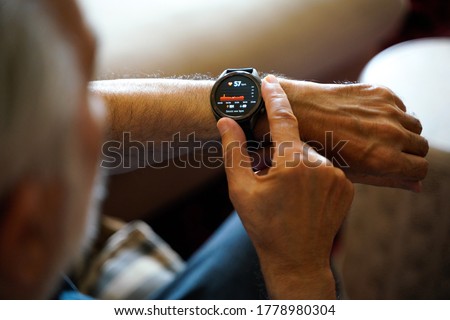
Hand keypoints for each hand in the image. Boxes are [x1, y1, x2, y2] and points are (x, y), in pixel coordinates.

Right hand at [217, 75, 353, 298]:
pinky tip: (302, 197)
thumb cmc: (264, 225)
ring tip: (284, 192)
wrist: (296, 259)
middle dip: (279, 152)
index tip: (269, 81)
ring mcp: (337, 176)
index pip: (283, 117)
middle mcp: (320, 164)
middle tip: (266, 174)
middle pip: (294, 142)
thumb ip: (234, 151)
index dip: (274, 96)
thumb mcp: (241, 188)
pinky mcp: (348, 187)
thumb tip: (226, 121)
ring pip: (311, 156)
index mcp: (292, 162)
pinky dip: (312, 175)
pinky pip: (326, 169)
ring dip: (296, 165)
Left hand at [255, 80, 428, 191]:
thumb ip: (387, 179)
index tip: (398, 168)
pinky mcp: (380, 91)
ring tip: (375, 135)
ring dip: (402, 131)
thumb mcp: (351, 172)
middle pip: (422, 146)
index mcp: (384, 159)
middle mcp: (391, 133)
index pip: (422, 168)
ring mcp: (387, 110)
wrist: (298, 112)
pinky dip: (391, 114)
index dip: (411, 170)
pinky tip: (367, 119)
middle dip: (408, 152)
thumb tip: (418, 186)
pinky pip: (401, 106)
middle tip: (384, 152)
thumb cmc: (319, 149)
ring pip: (414, 125)